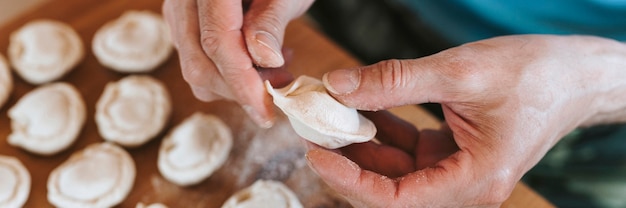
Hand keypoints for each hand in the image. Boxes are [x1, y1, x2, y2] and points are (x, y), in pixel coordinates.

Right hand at [162, 0, 312, 126]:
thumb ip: (270, 22)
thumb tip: (263, 61)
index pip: (218, 43)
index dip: (242, 83)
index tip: (267, 110)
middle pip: (200, 63)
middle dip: (240, 90)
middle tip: (281, 89)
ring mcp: (178, 11)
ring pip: (196, 68)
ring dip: (235, 85)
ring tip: (276, 72)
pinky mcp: (183, 22)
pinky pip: (197, 60)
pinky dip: (228, 74)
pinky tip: (258, 62)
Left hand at [306, 35, 625, 206]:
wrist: (575, 74)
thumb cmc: (535, 74)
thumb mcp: (460, 72)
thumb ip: (395, 81)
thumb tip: (338, 86)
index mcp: (475, 182)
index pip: (398, 200)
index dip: (351, 182)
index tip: (316, 155)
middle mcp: (464, 187)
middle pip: (391, 190)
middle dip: (350, 161)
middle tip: (315, 129)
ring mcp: (456, 172)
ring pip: (394, 170)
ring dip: (361, 145)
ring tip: (330, 114)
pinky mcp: (450, 154)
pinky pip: (406, 152)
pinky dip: (381, 131)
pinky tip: (359, 106)